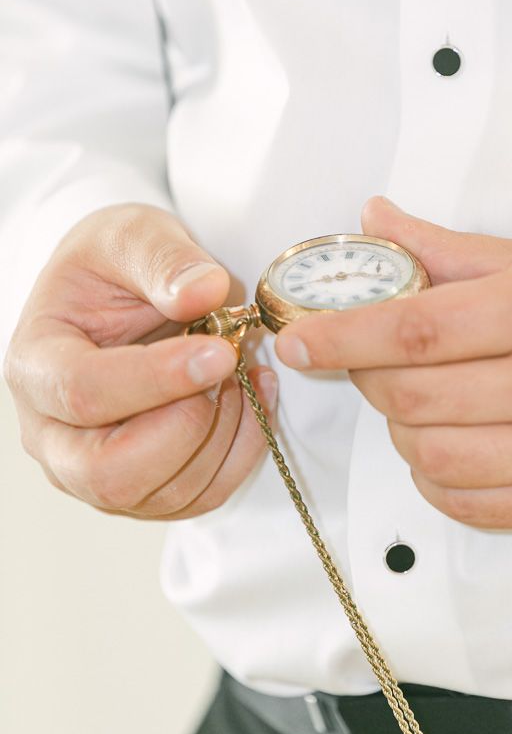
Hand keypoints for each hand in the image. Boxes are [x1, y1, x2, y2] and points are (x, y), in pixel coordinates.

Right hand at [4, 203, 275, 518]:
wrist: (120, 291)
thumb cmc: (114, 263)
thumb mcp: (133, 234)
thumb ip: (166, 259)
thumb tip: (205, 292)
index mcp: (37, 362)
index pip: (84, 394)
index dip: (157, 380)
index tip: (217, 351)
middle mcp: (52, 433)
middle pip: (111, 473)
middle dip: (188, 426)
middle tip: (226, 364)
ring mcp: (92, 470)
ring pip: (163, 494)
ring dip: (221, 436)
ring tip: (240, 370)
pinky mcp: (141, 488)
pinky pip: (198, 498)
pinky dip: (239, 453)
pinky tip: (252, 398)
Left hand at [274, 197, 511, 529]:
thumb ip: (456, 249)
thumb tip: (379, 221)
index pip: (412, 329)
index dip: (341, 334)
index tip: (299, 336)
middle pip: (409, 395)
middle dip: (367, 375)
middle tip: (368, 355)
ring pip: (429, 455)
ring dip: (402, 426)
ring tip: (420, 398)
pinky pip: (466, 503)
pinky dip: (436, 476)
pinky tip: (450, 444)